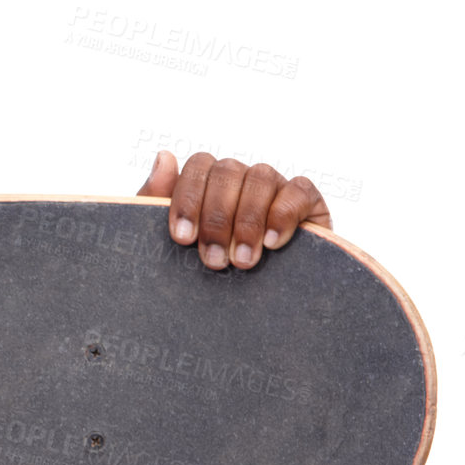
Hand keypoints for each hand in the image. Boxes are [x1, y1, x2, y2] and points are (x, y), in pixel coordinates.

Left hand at [138, 150, 330, 270]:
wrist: (246, 307)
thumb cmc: (201, 269)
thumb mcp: (170, 241)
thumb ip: (157, 200)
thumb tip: (164, 157)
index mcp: (208, 182)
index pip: (199, 166)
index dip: (189, 199)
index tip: (183, 239)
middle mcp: (241, 179)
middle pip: (227, 171)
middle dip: (216, 218)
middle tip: (213, 260)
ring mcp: (274, 187)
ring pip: (261, 178)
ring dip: (248, 221)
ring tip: (241, 261)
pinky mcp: (307, 202)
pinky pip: (299, 190)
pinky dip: (283, 215)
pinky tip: (272, 243)